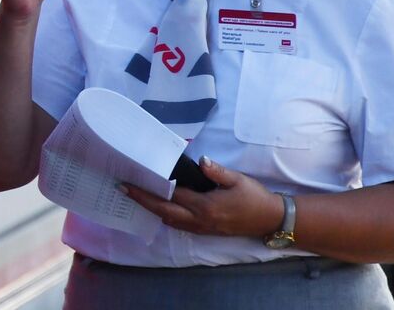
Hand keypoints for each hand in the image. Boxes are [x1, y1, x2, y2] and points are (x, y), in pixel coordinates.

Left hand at [122, 157, 283, 237]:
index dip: (150, 188)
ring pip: (169, 220)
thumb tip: (200, 161)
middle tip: (123, 189)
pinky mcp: (205, 231)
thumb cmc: (254, 197)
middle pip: (163, 211)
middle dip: (142, 200)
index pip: (171, 196)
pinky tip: (159, 207)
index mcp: (205, 206)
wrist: (270, 219)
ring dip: (152, 209)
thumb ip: (217, 171)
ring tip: (136, 196)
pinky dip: (165, 215)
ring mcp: (201, 228)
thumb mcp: (237, 180)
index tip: (133, 181)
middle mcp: (199, 220)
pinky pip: (178, 225)